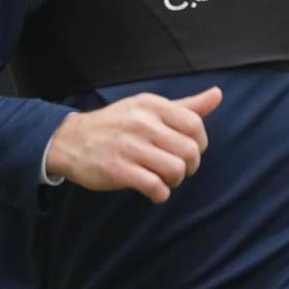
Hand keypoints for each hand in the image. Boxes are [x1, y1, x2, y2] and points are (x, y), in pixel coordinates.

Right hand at [44, 88, 220, 203]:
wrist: (70, 140)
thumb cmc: (115, 125)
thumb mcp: (148, 108)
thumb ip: (185, 106)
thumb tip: (218, 95)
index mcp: (151, 106)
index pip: (195, 125)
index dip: (200, 144)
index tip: (190, 151)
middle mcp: (142, 123)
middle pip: (190, 151)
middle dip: (189, 166)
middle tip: (177, 170)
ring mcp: (129, 146)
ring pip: (175, 170)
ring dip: (175, 181)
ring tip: (164, 180)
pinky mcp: (118, 169)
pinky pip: (155, 187)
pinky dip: (160, 194)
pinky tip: (153, 191)